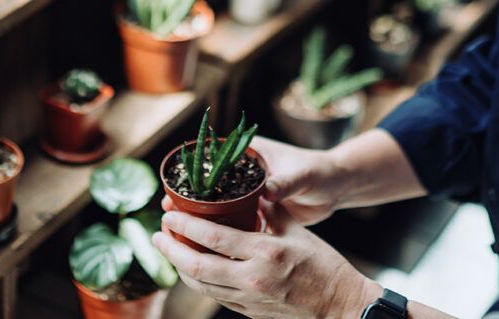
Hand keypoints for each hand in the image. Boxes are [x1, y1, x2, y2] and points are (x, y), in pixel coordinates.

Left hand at [152, 199, 380, 317]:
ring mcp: (249, 299)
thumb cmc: (325, 266)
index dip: (186, 225)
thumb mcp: (298, 231)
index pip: (214, 238)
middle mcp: (252, 278)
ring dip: (180, 268)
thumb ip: (269, 211)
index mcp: (265, 252)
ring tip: (168, 251)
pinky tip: (192, 269)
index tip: (169, 214)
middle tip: (157, 235)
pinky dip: (199, 281)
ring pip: (201, 285)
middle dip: (171, 249)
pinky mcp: (250, 313)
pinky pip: (215, 296)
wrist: (341, 306)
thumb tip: (251, 193)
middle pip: (197, 265)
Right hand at [161, 136, 343, 225]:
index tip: (175, 186)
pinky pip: (234, 222)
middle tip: (168, 210)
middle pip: (209, 185)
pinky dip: (220, 231)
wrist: (337, 187)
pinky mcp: (257, 212)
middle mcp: (245, 173)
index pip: (213, 160)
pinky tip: (204, 245)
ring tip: (177, 228)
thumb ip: (284, 183)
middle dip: (188, 198)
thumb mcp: (301, 176)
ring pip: (218, 205)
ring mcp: (250, 193)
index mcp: (250, 154)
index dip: (192, 173)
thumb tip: (268, 192)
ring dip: (200, 216)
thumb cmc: (319, 173)